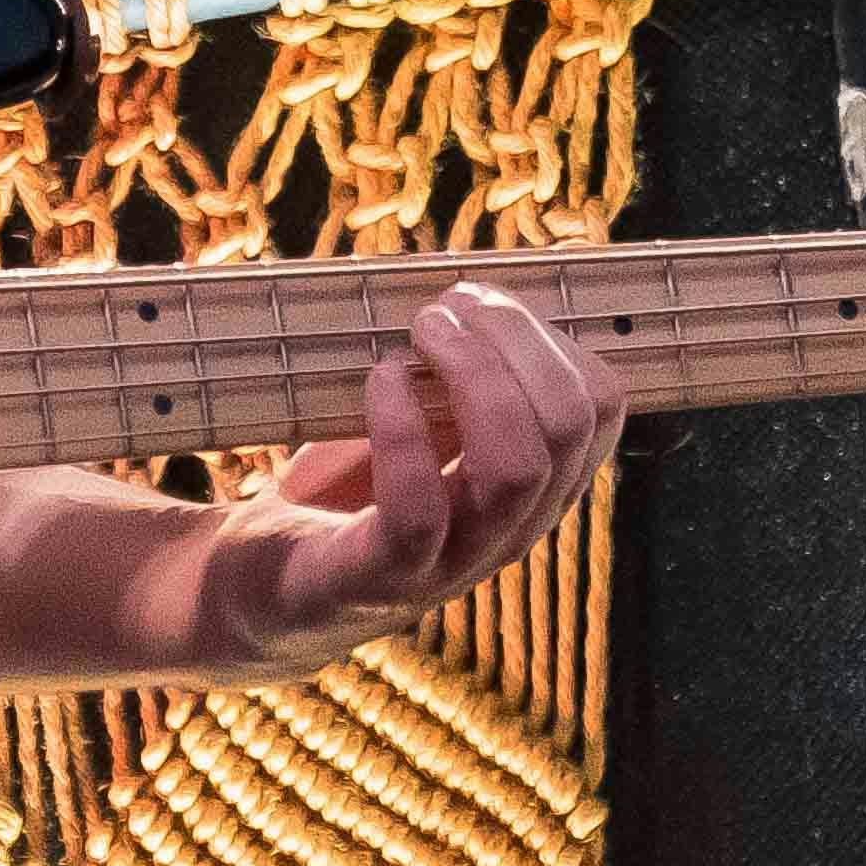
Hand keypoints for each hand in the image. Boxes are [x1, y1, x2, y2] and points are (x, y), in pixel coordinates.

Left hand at [190, 283, 626, 678]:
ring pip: (516, 469)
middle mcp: (509, 530)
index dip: (550, 333)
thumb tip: (491, 282)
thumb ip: (466, 372)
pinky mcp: (377, 581)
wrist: (264, 582)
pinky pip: (419, 511)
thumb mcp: (423, 419)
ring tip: (420, 332)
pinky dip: (402, 427)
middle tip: (445, 308)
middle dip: (514, 338)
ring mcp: (449, 564)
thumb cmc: (349, 487)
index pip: (600, 405)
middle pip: (568, 425)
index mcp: (534, 487)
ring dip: (473, 374)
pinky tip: (380, 380)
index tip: (480, 301)